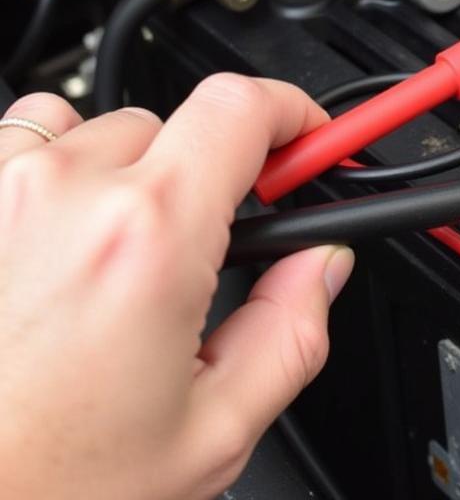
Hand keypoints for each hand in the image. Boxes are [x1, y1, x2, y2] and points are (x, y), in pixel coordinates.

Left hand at [0, 75, 353, 499]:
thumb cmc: (43, 492)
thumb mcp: (209, 434)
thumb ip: (290, 332)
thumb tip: (319, 265)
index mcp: (148, 241)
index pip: (241, 107)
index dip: (290, 112)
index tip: (303, 139)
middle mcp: (66, 195)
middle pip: (179, 124)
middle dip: (210, 174)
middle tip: (203, 245)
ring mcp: (0, 192)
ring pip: (102, 130)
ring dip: (129, 173)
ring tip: (116, 256)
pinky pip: (28, 140)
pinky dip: (58, 173)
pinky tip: (57, 241)